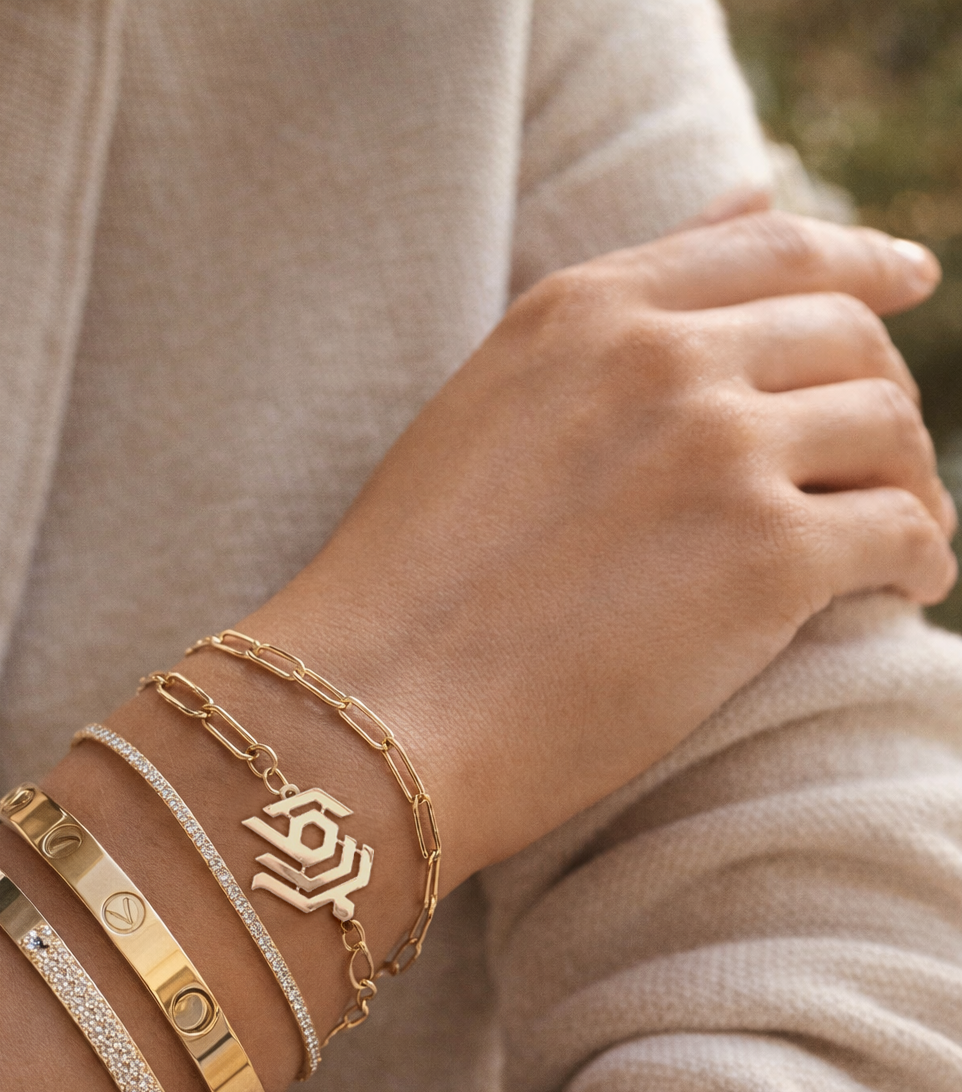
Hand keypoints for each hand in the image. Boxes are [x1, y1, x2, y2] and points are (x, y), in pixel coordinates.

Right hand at [241, 213, 955, 886]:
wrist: (377, 704)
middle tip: (887, 465)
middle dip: (885, 398)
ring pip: (890, 430)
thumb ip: (619, 310)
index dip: (861, 264)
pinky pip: (900, 531)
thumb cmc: (413, 580)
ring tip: (902, 538)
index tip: (908, 281)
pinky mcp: (763, 557)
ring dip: (911, 485)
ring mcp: (718, 450)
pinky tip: (903, 588)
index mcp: (588, 310)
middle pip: (849, 338)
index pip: (775, 249)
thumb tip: (755, 194)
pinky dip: (920, 558)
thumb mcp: (496, 400)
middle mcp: (664, 358)